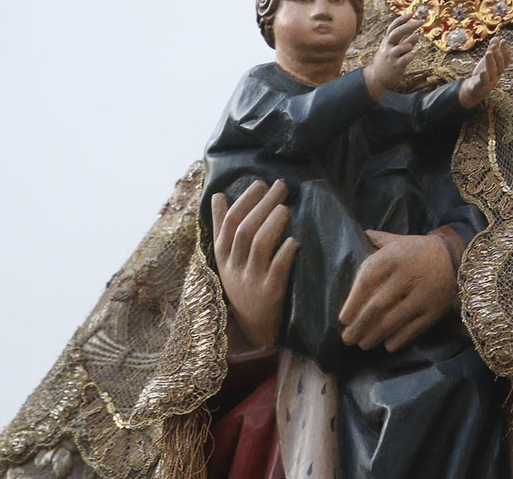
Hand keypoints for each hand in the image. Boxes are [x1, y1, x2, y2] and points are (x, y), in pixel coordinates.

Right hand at [210, 179, 297, 349]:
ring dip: (273, 223)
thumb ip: (222, 227)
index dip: (245, 201)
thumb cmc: (243, 284)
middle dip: (262, 204)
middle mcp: (234, 267)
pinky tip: (294, 240)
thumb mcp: (226, 259)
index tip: (260, 183)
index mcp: (222, 256)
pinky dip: (285, 252)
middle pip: (245, 229)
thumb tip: (218, 195)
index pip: (229, 223)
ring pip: (259, 245)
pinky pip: (277, 269)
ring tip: (286, 207)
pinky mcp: (270, 294)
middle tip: (280, 185)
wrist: (254, 329)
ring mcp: (251, 280)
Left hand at [339, 230, 456, 351]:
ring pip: (392, 322)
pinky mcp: (435, 311)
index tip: (342, 320)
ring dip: (374, 336)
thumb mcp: (396, 240)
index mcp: (392, 257)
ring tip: (363, 344)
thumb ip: (376, 241)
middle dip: (359, 326)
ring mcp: (422, 295)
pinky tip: (387, 345)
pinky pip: (413, 330)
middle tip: (347, 339)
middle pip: (376, 307)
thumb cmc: (417, 250)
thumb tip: (357, 235)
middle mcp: (406, 276)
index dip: (352, 303)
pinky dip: (398, 340)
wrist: (455, 256)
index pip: (366, 282)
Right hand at [364, 14, 419, 99]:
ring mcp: (391, 56)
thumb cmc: (387, 62)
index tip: (411, 14)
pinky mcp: (396, 65)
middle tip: (421, 22)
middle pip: (397, 32)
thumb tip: (417, 35)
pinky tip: (410, 57)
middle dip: (410, 26)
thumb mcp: (393, 50)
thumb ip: (405, 43)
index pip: (393, 27)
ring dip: (410, 46)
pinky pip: (407, 57)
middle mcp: (388, 47)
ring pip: (404, 46)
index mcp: (386, 41)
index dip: (402, 19)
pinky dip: (411, 55)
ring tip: (409, 51)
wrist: (377, 78)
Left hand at [458, 38, 509, 109]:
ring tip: (488, 52)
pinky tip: (483, 71)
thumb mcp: (488, 60)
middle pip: (500, 65)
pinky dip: (484, 76)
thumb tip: (497, 37)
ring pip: (492, 71)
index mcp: (499, 68)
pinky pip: (484, 81)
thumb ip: (492, 49)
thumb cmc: (484, 73)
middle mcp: (496, 75)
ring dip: (491, 62)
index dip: (505, 51)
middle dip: (498, 55)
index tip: (503, 41)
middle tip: (494, 45)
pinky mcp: (481, 86)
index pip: (505, 60)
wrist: (475, 89)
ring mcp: (490, 81)